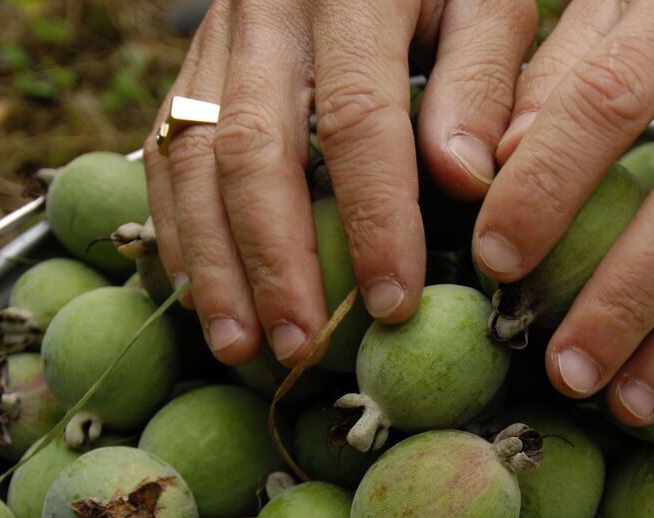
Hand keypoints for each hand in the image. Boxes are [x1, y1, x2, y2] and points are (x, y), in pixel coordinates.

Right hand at [145, 0, 536, 366]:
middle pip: (252, 147)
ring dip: (213, 263)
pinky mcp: (192, 66)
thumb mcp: (487, 3)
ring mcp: (217, 38)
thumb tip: (461, 180)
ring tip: (241, 346)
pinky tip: (200, 297)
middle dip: (275, 261)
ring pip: (193, 158)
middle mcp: (266, 10)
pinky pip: (166, 153)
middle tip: (300, 347)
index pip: (356, 117)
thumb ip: (481, 81)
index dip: (373, 218)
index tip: (393, 302)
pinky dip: (178, 231)